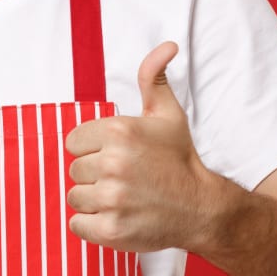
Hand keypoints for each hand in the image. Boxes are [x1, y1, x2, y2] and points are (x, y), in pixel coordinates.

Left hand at [63, 41, 229, 252]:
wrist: (202, 208)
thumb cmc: (180, 160)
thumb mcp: (167, 114)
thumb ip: (153, 77)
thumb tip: (166, 46)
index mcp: (119, 132)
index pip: (74, 141)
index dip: (93, 149)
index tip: (116, 156)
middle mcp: (113, 164)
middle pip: (75, 169)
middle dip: (96, 174)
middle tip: (125, 178)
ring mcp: (112, 199)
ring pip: (75, 196)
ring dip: (94, 200)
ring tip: (122, 197)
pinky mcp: (111, 229)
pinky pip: (77, 224)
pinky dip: (92, 224)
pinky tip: (116, 216)